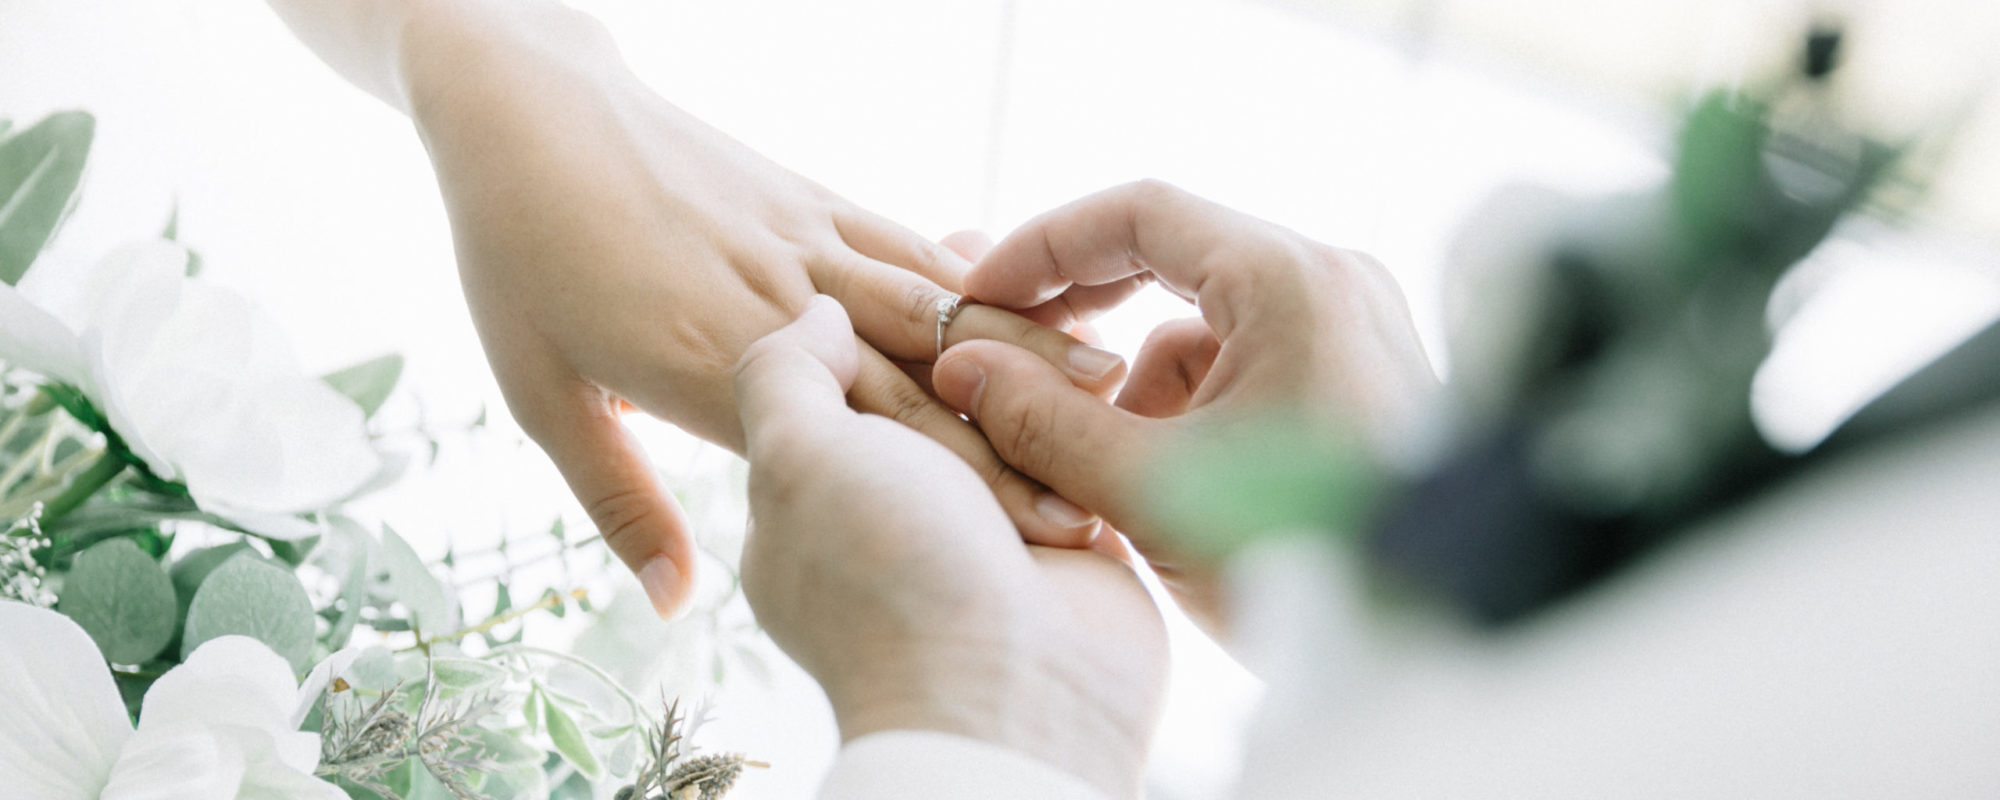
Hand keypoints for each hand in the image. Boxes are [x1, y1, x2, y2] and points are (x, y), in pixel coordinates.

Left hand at [266, 0, 1125, 615]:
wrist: (522, 109)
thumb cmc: (518, 262)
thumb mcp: (543, 397)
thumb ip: (620, 503)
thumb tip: (673, 603)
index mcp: (718, 362)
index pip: (868, 433)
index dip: (963, 483)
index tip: (1040, 528)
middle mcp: (780, 299)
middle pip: (923, 368)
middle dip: (1019, 421)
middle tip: (1113, 463)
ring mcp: (804, 238)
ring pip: (936, 297)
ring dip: (1024, 340)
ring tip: (1109, 375)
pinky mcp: (812, 194)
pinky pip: (909, 239)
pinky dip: (978, 274)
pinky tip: (1034, 291)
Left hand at [733, 297, 1167, 799]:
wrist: (1009, 688)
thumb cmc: (883, 575)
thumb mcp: (797, 459)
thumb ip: (785, 374)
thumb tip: (819, 311)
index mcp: (813, 500)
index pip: (837, 378)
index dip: (870, 311)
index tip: (900, 260)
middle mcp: (895, 513)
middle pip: (928, 387)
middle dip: (963, 329)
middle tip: (988, 251)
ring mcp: (981, 528)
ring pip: (1006, 410)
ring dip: (1030, 359)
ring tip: (1053, 287)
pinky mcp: (1065, 542)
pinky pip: (1073, 452)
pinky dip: (1084, 409)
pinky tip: (1099, 351)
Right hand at [931, 180, 1437, 631]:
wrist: (1438, 637)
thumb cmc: (1309, 558)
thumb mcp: (1153, 493)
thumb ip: (1045, 423)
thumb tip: (963, 366)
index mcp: (1287, 279)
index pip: (1137, 212)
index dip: (1041, 248)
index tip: (977, 297)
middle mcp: (1331, 281)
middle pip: (1173, 257)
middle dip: (1083, 315)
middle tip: (1007, 359)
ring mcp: (1355, 329)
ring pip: (1208, 323)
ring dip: (1137, 382)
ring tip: (1098, 470)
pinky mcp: (1362, 379)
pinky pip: (1251, 364)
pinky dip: (1192, 408)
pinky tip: (1166, 486)